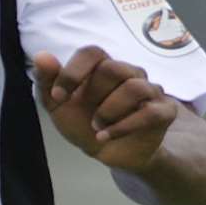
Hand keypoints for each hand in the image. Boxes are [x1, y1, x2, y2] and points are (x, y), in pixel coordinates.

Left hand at [32, 46, 177, 172]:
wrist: (108, 152)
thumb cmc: (83, 121)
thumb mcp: (58, 105)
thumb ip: (47, 81)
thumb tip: (42, 56)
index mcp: (101, 66)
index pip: (92, 52)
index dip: (73, 72)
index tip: (58, 96)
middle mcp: (128, 73)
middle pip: (113, 68)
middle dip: (94, 95)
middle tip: (87, 115)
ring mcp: (149, 90)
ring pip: (134, 88)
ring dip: (109, 112)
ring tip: (97, 127)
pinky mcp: (164, 111)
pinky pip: (150, 112)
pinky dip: (124, 126)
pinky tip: (106, 136)